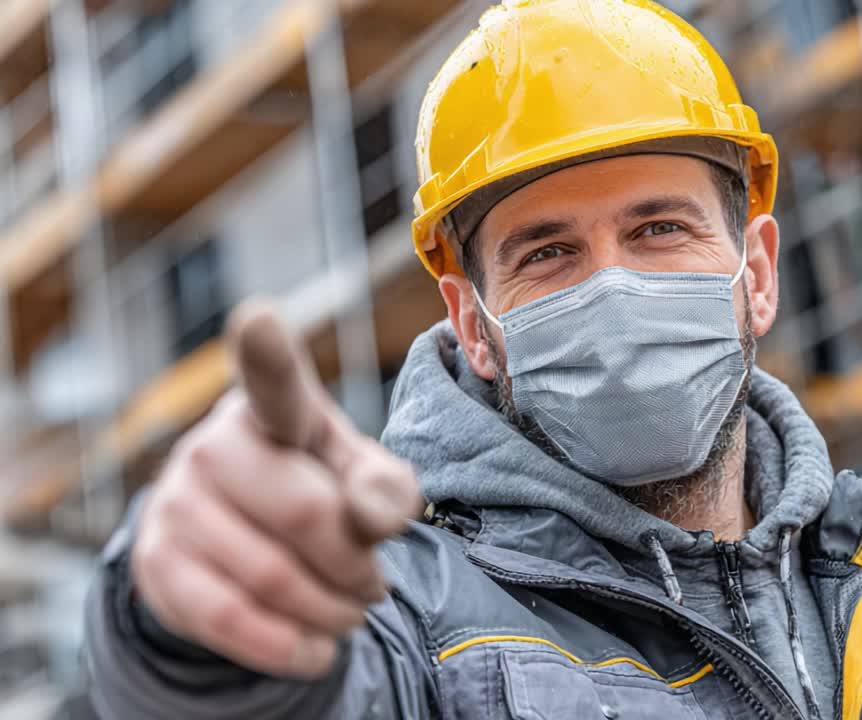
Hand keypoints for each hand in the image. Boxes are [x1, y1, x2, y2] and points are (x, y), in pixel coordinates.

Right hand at [129, 299, 421, 677]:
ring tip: (351, 615)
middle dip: (356, 566)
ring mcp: (173, 505)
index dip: (266, 351)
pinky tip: (318, 651)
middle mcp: (212, 447)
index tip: (260, 317)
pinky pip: (229, 621)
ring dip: (331, 612)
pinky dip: (287, 647)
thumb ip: (385, 486)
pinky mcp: (156, 564)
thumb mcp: (359, 478)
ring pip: (271, 577)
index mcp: (272, 411)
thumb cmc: (310, 488)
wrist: (232, 537)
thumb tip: (377, 512)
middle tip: (376, 587)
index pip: (274, 382)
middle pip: (306, 516)